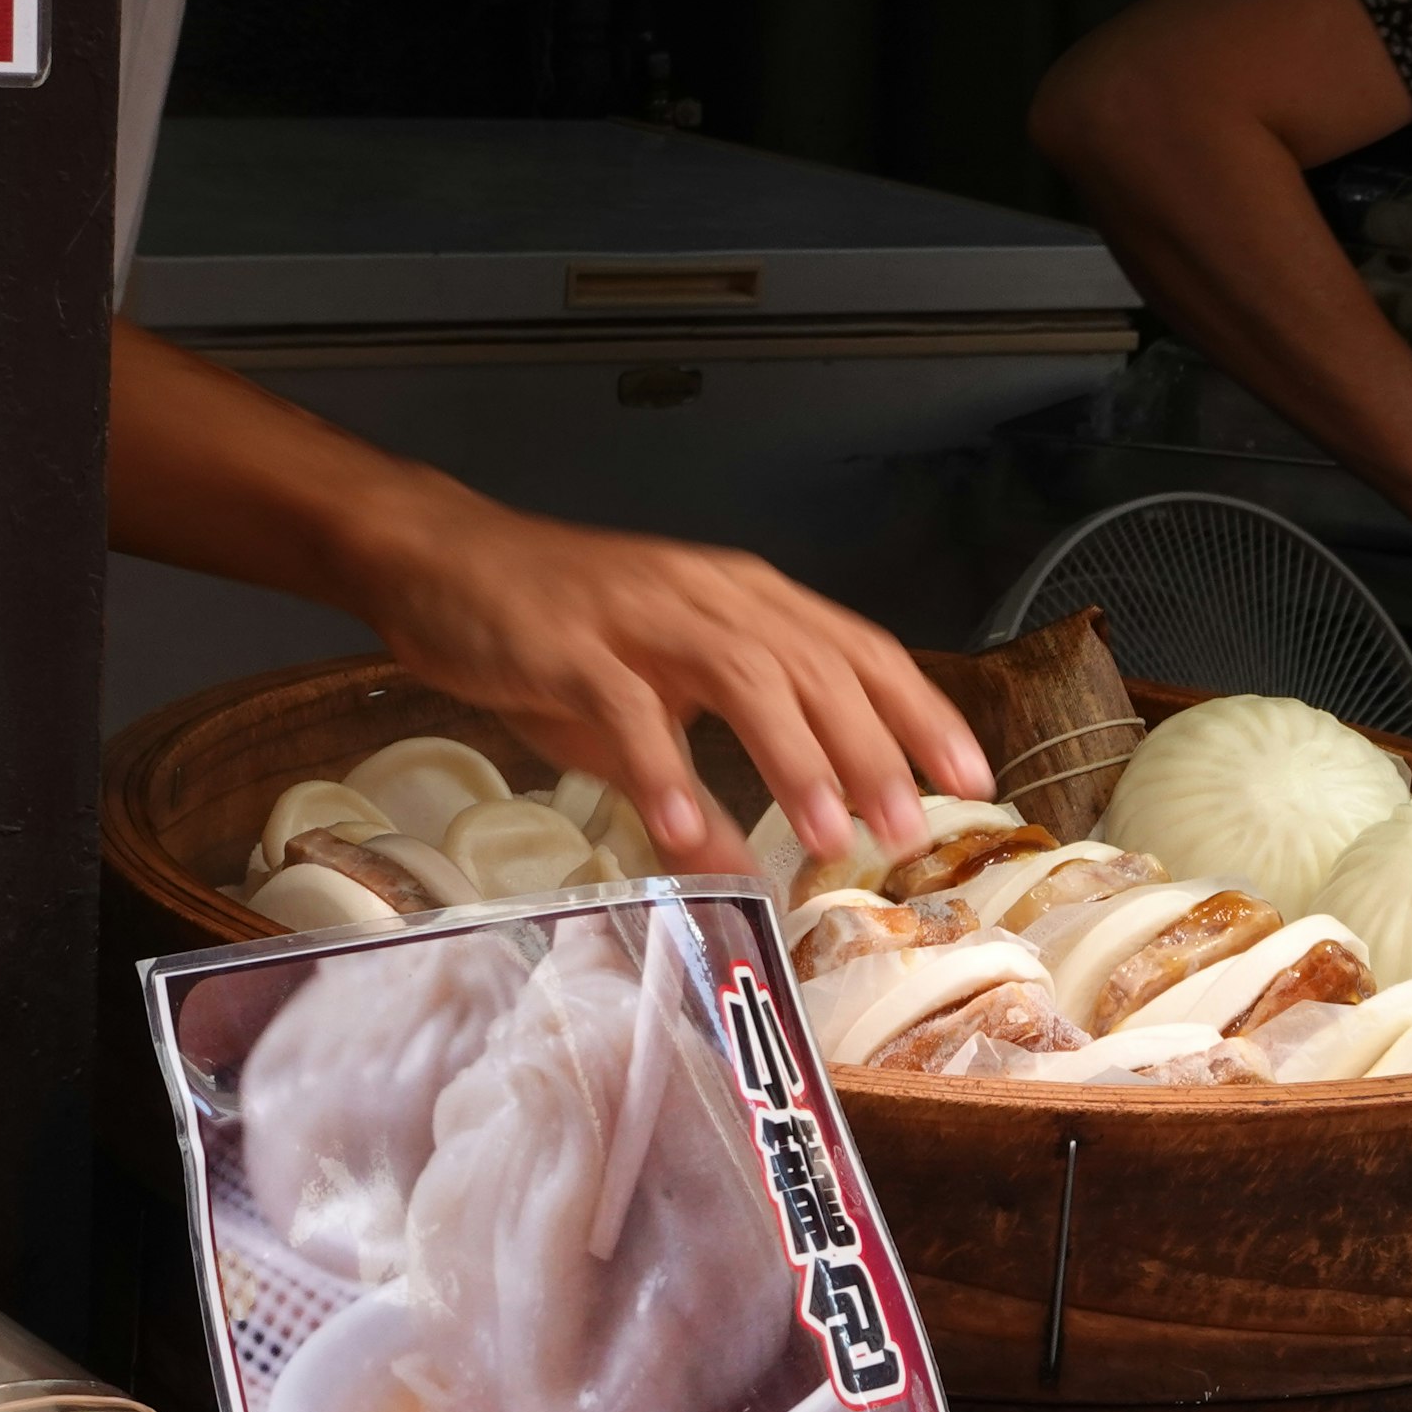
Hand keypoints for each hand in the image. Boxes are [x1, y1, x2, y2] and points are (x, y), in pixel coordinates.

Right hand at [330, 479, 994, 873]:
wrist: (440, 556)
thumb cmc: (555, 625)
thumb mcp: (652, 694)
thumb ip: (708, 764)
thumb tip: (751, 855)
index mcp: (745, 601)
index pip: (860, 651)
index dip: (921, 713)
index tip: (970, 778)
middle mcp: (710, 596)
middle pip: (818, 668)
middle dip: (873, 753)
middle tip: (908, 830)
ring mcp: (641, 615)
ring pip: (745, 678)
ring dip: (793, 761)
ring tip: (825, 835)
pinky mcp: (569, 643)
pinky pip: (629, 711)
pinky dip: (665, 772)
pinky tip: (689, 832)